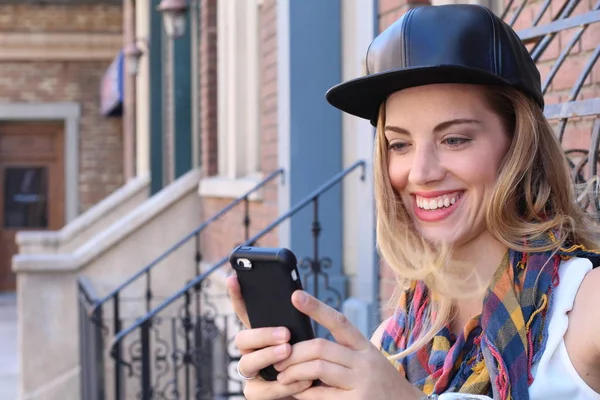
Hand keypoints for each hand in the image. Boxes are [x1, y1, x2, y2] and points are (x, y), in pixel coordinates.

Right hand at [226, 275, 312, 399]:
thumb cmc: (307, 360)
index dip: (236, 296)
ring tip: (288, 351)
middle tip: (285, 333)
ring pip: (246, 363)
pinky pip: (262, 390)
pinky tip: (302, 380)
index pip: (244, 312)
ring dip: (267, 356)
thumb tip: (298, 296)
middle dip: (261, 334)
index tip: (233, 277)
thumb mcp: (302, 337)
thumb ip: (295, 321)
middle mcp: (250, 352)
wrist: (315, 392)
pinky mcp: (256, 393)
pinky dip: (282, 386)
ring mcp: (251, 373)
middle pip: (242, 339)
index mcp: (261, 333)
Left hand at [273, 290, 422, 399]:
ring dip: (294, 372)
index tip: (295, 295)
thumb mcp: (368, 363)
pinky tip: (297, 392)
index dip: (316, 307)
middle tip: (278, 359)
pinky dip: (304, 393)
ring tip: (283, 376)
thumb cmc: (381, 385)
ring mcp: (362, 382)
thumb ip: (343, 354)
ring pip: (318, 367)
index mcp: (364, 347)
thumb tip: (306, 349)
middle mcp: (364, 361)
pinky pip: (321, 395)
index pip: (338, 321)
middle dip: (294, 352)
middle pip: (320, 346)